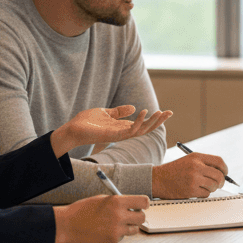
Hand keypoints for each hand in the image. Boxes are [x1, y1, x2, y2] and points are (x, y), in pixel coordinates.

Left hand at [50, 105, 171, 156]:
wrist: (72, 130)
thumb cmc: (86, 123)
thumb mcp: (105, 112)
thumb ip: (119, 111)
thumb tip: (133, 107)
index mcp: (122, 127)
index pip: (143, 124)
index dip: (154, 119)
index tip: (166, 112)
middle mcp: (123, 132)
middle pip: (146, 129)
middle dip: (158, 121)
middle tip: (170, 112)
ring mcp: (119, 135)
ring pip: (141, 131)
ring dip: (152, 122)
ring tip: (160, 112)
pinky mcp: (113, 135)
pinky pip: (129, 130)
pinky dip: (138, 122)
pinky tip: (144, 112)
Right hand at [53, 194, 149, 242]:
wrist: (68, 225)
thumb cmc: (83, 210)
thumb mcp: (102, 199)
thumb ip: (119, 201)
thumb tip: (133, 205)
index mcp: (117, 201)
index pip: (144, 202)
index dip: (144, 203)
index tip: (141, 205)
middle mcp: (119, 216)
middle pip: (142, 217)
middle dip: (138, 215)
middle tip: (130, 215)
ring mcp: (116, 230)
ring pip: (135, 229)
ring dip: (129, 226)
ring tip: (116, 223)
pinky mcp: (112, 241)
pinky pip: (123, 237)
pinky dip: (118, 234)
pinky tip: (106, 230)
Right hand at [152, 152, 229, 198]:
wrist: (158, 179)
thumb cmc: (174, 171)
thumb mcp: (189, 160)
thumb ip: (204, 164)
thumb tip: (222, 172)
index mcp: (196, 157)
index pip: (219, 161)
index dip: (224, 169)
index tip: (225, 173)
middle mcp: (196, 166)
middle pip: (219, 175)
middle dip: (221, 181)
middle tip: (218, 184)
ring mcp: (193, 179)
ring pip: (213, 186)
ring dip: (211, 188)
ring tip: (203, 186)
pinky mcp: (191, 190)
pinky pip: (206, 194)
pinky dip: (203, 194)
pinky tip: (195, 191)